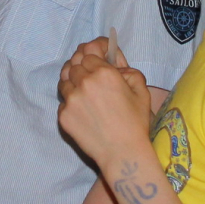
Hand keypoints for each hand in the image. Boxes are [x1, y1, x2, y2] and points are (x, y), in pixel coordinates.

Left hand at [58, 42, 153, 165]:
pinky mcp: (63, 115)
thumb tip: (114, 65)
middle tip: (92, 68)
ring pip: (64, 79)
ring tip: (84, 86)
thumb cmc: (135, 123)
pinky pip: (63, 100)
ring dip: (73, 79)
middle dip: (84, 62)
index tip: (101, 51)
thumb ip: (128, 70)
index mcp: (104, 73)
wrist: (123, 154)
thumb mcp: (141, 91)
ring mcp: (71, 99)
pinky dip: (71, 100)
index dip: (96, 49)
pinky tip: (83, 107)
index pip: (90, 50)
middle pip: (74, 62)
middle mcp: (84, 82)